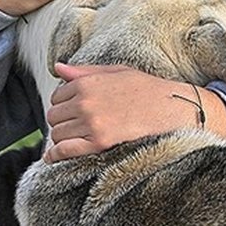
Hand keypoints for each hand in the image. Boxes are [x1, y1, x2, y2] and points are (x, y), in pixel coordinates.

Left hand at [43, 63, 225, 162]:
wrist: (171, 108)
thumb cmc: (147, 89)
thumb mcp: (116, 72)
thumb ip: (84, 71)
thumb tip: (58, 68)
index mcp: (87, 83)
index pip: (57, 96)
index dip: (64, 104)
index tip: (73, 111)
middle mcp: (85, 102)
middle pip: (54, 116)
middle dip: (62, 121)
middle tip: (75, 126)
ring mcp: (91, 123)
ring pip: (57, 134)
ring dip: (62, 138)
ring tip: (75, 139)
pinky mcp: (99, 143)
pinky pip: (65, 150)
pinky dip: (55, 155)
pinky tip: (54, 157)